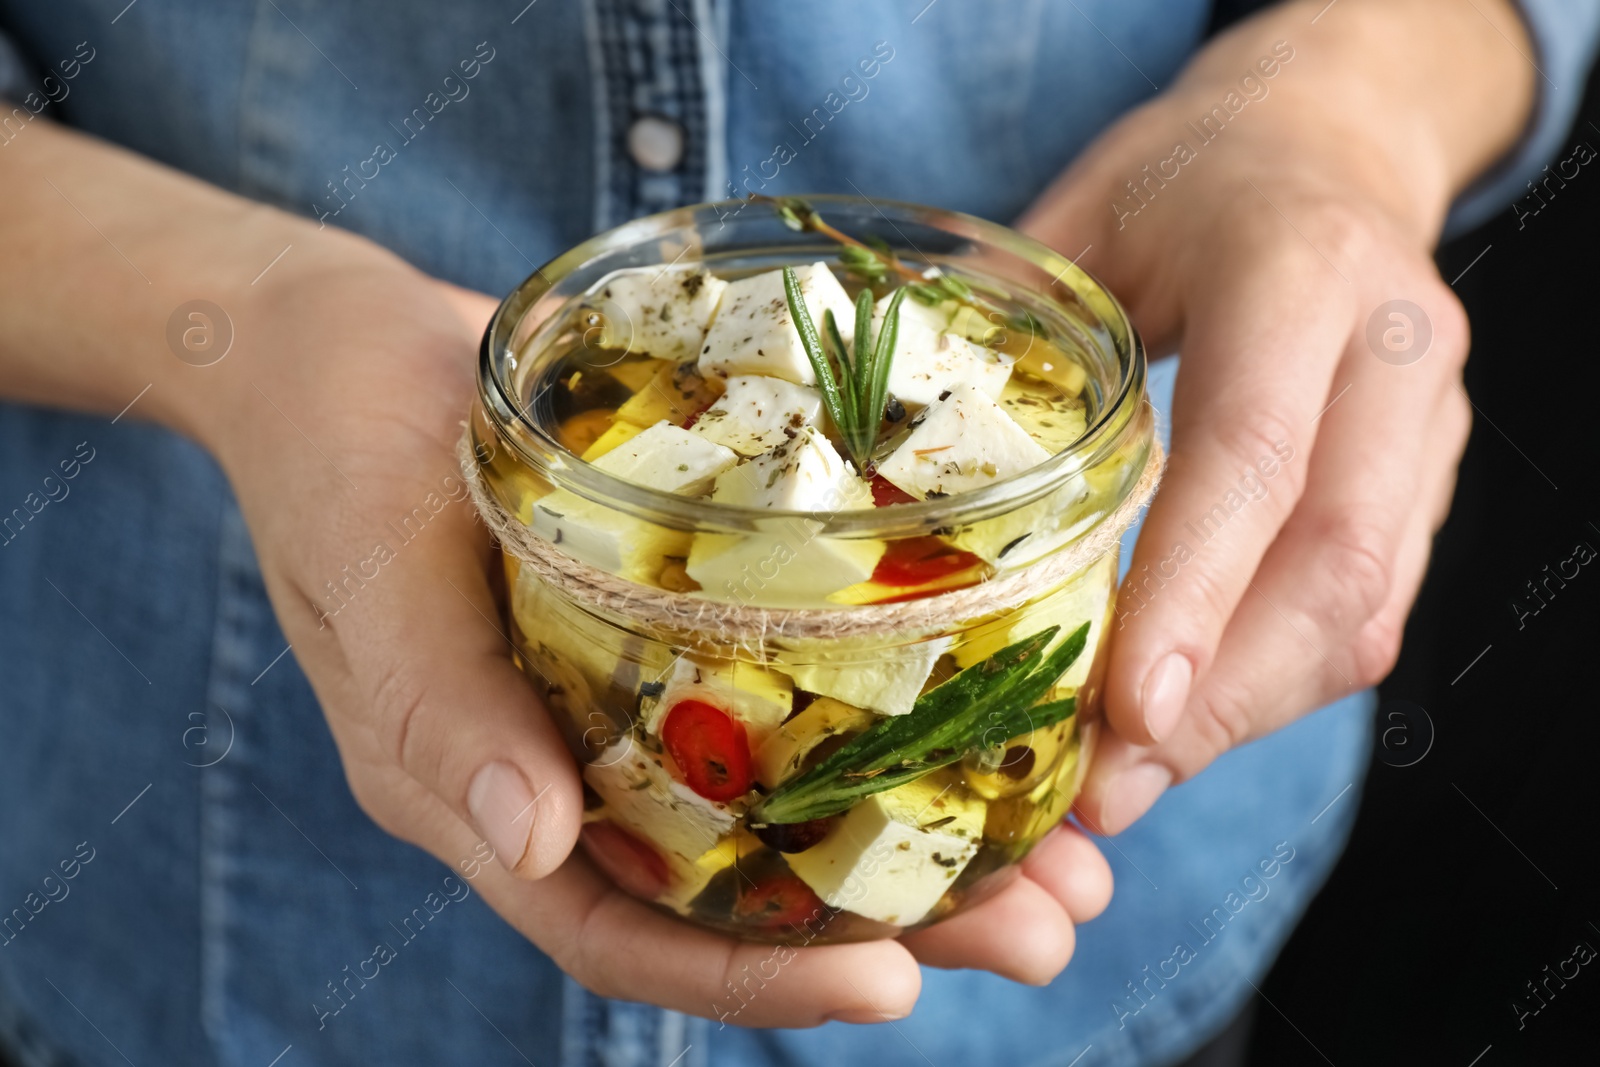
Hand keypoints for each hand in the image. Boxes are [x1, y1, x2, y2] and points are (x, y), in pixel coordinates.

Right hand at [199, 237, 1110, 1025]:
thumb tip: (528, 842)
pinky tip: (993, 702)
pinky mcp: (676, 617)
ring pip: (792, 801)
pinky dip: (892, 711)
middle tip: (1043, 926)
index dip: (753, 977)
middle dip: (897, 922)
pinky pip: (793, 687)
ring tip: (1067, 848)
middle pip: (743, 890)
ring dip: (928, 832)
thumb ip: (438, 711)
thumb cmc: (333, 453)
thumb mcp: (373, 573)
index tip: (891, 980)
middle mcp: (575, 765)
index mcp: (490, 793)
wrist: (342, 344)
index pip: (625, 929)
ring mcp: (631, 694)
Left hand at [1017, 0, 1531, 833]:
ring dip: (1246, 715)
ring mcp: (1428, 420)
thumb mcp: (1085, 218)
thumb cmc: (1187, 182)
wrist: (1327, 146)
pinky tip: (1188, 720)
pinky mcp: (1428, 477)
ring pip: (1366, 609)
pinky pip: (1371, 608)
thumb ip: (1010, 336)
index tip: (1127, 713)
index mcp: (1297, 268)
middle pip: (1334, 564)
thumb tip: (891, 469)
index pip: (1253, 453)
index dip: (1193, 591)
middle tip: (1108, 787)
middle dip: (1219, 700)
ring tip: (1131, 777)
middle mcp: (1392, 349)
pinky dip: (1275, 683)